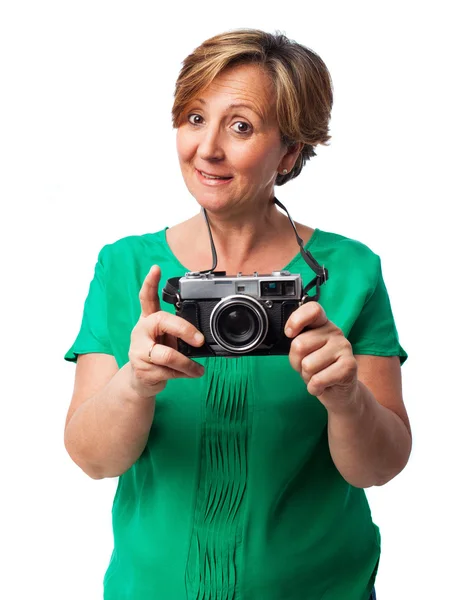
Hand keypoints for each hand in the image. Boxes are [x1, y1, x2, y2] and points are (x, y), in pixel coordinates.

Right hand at [128, 265, 205, 398]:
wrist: (141, 381)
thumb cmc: (159, 354)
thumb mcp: (168, 339)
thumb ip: (179, 333)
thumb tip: (202, 337)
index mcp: (148, 320)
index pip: (146, 298)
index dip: (150, 283)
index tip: (156, 268)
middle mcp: (141, 332)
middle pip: (162, 321)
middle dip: (185, 330)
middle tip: (200, 340)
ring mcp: (139, 351)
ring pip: (168, 355)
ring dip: (188, 364)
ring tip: (198, 369)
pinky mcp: (142, 370)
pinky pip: (169, 371)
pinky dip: (184, 374)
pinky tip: (189, 375)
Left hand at [285, 301, 358, 411]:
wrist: (341, 392)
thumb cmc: (319, 369)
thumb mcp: (305, 353)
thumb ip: (298, 342)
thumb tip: (290, 334)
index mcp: (322, 324)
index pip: (312, 309)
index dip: (297, 319)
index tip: (289, 333)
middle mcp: (335, 332)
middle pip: (299, 345)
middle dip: (297, 362)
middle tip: (308, 367)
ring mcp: (344, 347)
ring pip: (308, 365)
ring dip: (307, 377)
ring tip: (317, 375)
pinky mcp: (349, 366)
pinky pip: (318, 380)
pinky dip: (314, 388)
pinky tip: (323, 386)